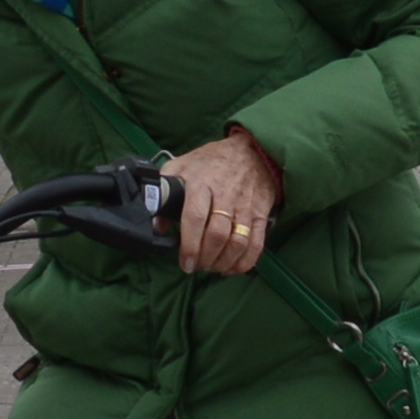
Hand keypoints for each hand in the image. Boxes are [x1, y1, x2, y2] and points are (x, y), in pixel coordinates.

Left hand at [165, 131, 286, 279]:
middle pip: (217, 235)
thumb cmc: (211, 161)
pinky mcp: (260, 214)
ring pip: (237, 243)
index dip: (189, 244)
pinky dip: (245, 262)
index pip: (195, 217)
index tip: (185, 262)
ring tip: (211, 267)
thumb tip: (158, 226)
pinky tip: (232, 268)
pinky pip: (256, 244)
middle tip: (196, 266)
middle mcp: (225, 195)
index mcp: (202, 183)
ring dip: (223, 262)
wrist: (252, 150)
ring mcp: (245, 206)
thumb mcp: (181, 166)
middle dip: (205, 258)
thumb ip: (164, 191)